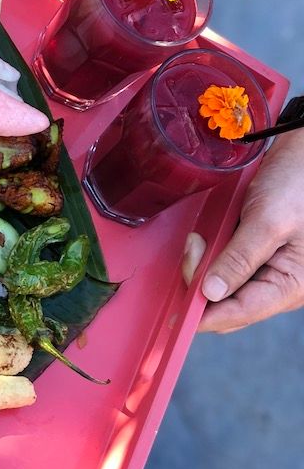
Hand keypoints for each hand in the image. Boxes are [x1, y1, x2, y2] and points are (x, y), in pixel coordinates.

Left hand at [184, 129, 303, 331]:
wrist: (303, 153)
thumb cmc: (297, 183)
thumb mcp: (269, 221)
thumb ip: (239, 258)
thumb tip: (211, 292)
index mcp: (291, 286)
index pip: (242, 312)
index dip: (207, 315)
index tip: (176, 311)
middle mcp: (280, 283)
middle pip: (229, 302)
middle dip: (201, 282)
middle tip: (192, 248)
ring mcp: (267, 268)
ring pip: (223, 285)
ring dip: (203, 267)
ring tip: (198, 239)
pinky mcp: (255, 252)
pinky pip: (226, 266)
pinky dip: (210, 256)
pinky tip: (204, 239)